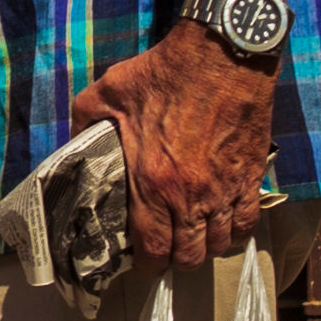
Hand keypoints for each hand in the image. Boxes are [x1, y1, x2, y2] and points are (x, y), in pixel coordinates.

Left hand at [66, 24, 277, 270]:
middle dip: (174, 260)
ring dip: (204, 247)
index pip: (152, 248)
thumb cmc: (163, 73)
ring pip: (218, 244)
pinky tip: (224, 225)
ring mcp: (224, 189)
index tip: (141, 264)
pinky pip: (247, 223)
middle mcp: (190, 195)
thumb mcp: (107, 94)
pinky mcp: (249, 176)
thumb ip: (84, 126)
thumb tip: (71, 148)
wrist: (221, 54)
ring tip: (193, 237)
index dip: (146, 266)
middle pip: (188, 255)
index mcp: (151, 182)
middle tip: (166, 250)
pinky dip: (235, 232)